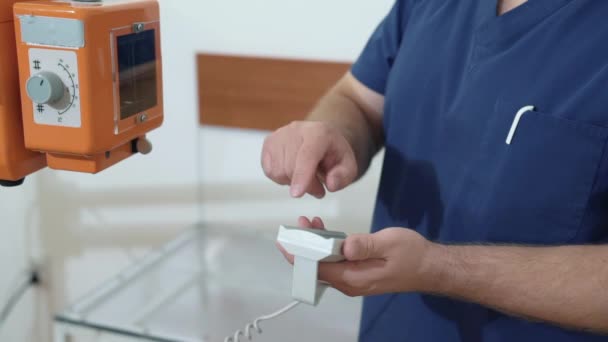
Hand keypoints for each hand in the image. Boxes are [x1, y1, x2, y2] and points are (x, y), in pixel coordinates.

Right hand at [261, 121, 357, 197]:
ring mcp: (280, 135)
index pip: (307, 154)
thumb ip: (343, 176)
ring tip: (307, 176)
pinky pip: (270, 171)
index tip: (297, 194)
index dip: (302, 175)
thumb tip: (331, 184)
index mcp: (319, 132)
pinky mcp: (269, 143)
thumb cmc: (333, 153)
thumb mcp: (348, 165)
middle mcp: (297, 129)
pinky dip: (282, 177)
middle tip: (319, 188)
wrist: (321, 139)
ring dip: (293, 182)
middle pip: (292, 168)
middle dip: (306, 185)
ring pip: (279, 172)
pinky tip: (293, 170)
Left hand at [278, 217, 435, 296]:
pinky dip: (326, 248)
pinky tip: (325, 233)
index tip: (287, 240)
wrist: (430, 267)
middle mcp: (349, 283)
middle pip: (317, 268)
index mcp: (354, 278)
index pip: (317, 270)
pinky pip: (335, 263)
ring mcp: (353, 279)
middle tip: (300, 223)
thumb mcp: (390, 244)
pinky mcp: (357, 273)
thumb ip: (366, 245)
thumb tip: (344, 246)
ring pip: (325, 265)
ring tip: (310, 223)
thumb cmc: (413, 255)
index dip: (299, 255)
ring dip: (315, 245)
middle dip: (304, 247)